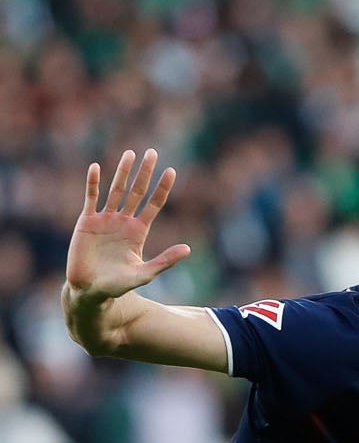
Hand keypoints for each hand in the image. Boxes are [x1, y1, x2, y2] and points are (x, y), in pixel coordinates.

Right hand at [66, 150, 184, 301]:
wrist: (90, 290)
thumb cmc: (118, 285)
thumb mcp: (145, 273)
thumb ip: (165, 260)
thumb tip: (188, 249)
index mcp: (139, 231)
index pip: (154, 203)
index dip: (162, 187)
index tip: (171, 170)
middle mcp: (124, 221)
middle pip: (136, 191)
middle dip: (145, 173)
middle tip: (152, 152)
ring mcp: (105, 219)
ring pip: (115, 190)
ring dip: (122, 172)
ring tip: (130, 153)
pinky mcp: (86, 222)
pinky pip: (91, 198)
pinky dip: (93, 183)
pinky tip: (96, 168)